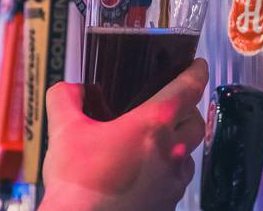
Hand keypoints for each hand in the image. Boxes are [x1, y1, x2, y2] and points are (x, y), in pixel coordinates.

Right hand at [40, 59, 208, 210]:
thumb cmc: (76, 184)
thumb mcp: (64, 130)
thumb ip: (66, 98)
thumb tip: (72, 89)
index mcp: (151, 126)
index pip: (187, 90)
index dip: (196, 73)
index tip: (198, 65)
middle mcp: (171, 152)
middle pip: (195, 121)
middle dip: (188, 108)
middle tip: (174, 102)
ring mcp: (173, 181)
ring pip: (189, 152)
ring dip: (179, 140)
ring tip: (157, 138)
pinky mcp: (169, 204)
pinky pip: (178, 178)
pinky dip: (169, 167)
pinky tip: (147, 169)